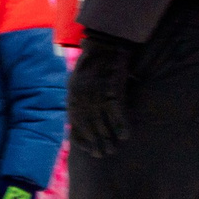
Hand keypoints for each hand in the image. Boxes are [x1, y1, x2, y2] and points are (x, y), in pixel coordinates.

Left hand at [68, 30, 136, 157]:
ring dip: (107, 137)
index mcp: (73, 93)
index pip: (74, 121)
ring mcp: (96, 91)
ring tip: (112, 150)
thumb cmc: (95, 62)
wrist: (105, 43)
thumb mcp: (80, 80)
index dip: (80, 136)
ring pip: (101, 120)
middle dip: (94, 141)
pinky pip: (116, 110)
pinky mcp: (111, 86)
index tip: (86, 150)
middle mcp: (81, 94)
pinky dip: (120, 124)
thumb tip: (84, 114)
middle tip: (102, 155)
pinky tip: (125, 136)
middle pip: (88, 123)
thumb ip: (80, 97)